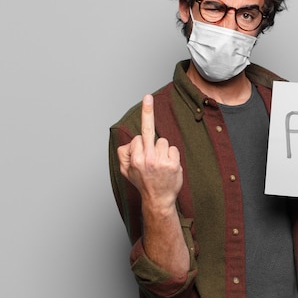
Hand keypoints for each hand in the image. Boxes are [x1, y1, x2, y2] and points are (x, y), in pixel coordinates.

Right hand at [117, 94, 182, 210]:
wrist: (158, 200)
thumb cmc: (142, 183)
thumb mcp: (125, 171)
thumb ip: (124, 154)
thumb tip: (130, 141)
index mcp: (134, 159)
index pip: (139, 138)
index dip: (141, 144)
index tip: (141, 137)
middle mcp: (147, 158)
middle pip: (148, 130)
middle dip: (146, 111)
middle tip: (147, 97)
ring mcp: (161, 160)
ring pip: (163, 141)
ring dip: (162, 150)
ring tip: (160, 164)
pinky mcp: (173, 163)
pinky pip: (173, 149)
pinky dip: (172, 156)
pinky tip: (168, 166)